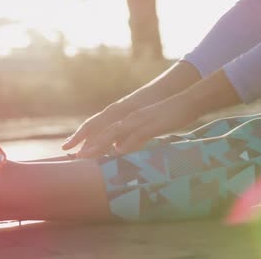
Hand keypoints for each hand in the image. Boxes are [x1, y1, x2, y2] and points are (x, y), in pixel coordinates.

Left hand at [76, 95, 198, 157]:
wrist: (186, 102)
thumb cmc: (168, 116)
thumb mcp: (145, 128)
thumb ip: (131, 137)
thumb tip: (118, 149)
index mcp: (127, 119)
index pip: (101, 130)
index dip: (87, 140)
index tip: (74, 153)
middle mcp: (129, 118)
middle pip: (103, 131)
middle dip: (87, 144)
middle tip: (74, 157)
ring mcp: (139, 120)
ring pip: (115, 133)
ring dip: (100, 144)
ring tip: (88, 155)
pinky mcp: (152, 124)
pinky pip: (137, 135)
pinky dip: (127, 143)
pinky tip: (119, 151)